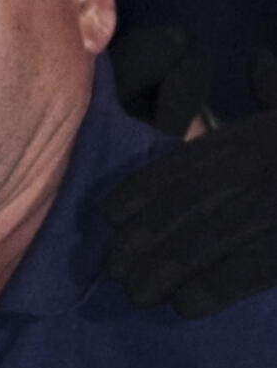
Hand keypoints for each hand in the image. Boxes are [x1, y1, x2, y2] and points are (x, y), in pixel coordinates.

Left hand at [103, 47, 276, 317]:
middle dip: (145, 237)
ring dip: (168, 268)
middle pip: (192, 206)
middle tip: (107, 264)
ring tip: (133, 292)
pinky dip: (219, 286)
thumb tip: (261, 63)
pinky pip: (257, 267)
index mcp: (264, 138)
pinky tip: (185, 305)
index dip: (146, 188)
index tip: (109, 213)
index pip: (193, 163)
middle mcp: (268, 170)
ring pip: (215, 239)